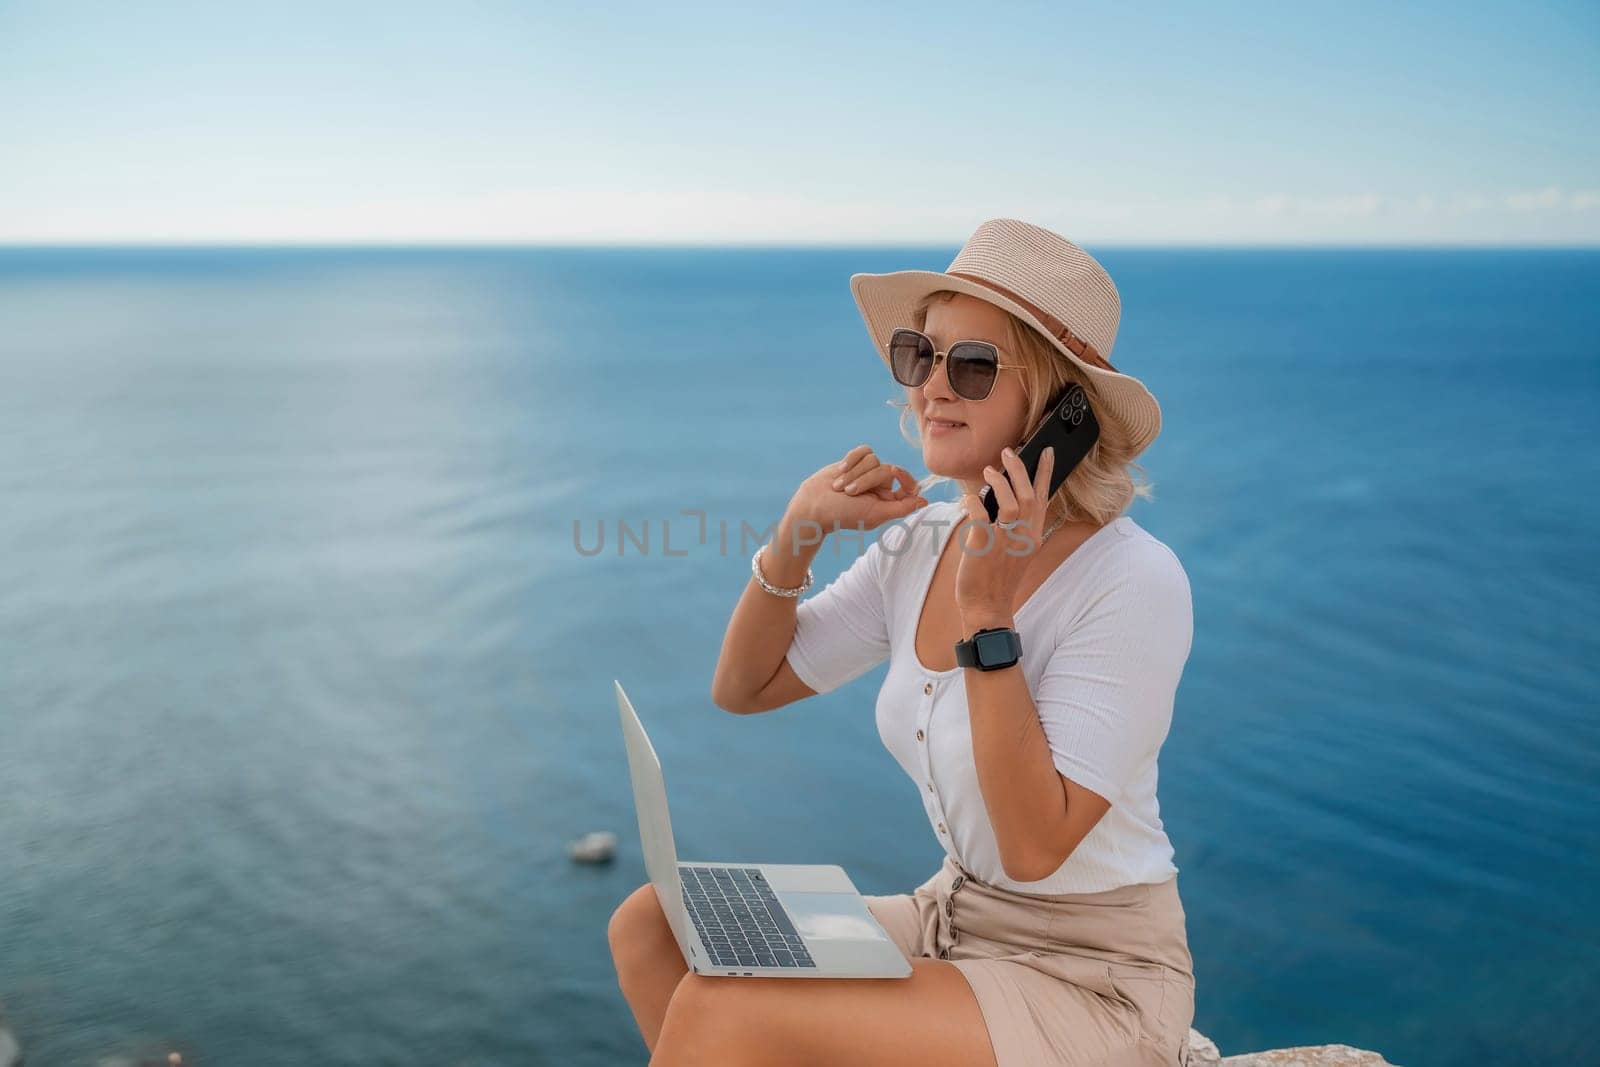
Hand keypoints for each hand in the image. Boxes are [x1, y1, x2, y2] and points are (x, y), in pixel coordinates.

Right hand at [786, 445, 925, 537]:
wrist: (813, 504)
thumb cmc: (843, 514)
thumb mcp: (874, 514)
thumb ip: (901, 507)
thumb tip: (925, 501)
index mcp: (889, 502)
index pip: (909, 485)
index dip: (906, 476)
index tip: (896, 472)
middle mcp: (881, 486)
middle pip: (887, 469)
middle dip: (866, 479)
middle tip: (850, 493)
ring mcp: (867, 473)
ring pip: (873, 459)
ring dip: (854, 472)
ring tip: (839, 487)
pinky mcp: (855, 462)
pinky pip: (864, 450)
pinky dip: (851, 459)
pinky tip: (840, 471)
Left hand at [954, 445, 1056, 624]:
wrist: (987, 608)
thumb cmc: (998, 579)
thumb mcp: (1017, 552)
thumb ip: (1017, 528)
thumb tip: (1005, 499)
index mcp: (1033, 537)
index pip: (1044, 499)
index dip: (1045, 473)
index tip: (1046, 452)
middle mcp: (1023, 538)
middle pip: (1028, 496)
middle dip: (1019, 469)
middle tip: (1008, 452)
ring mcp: (1004, 542)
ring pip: (1010, 503)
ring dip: (998, 482)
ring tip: (988, 471)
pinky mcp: (983, 547)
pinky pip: (980, 515)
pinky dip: (974, 502)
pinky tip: (968, 498)